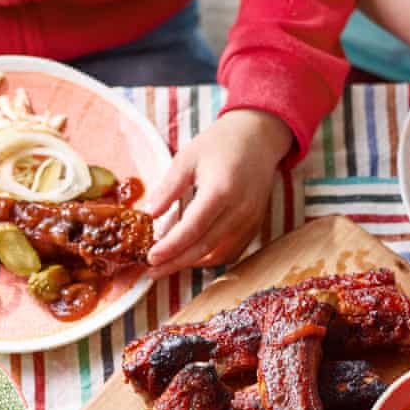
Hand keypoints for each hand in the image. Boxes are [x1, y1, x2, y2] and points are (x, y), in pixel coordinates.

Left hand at [146, 109, 292, 278]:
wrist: (258, 138)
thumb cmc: (220, 144)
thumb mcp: (187, 158)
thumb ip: (168, 187)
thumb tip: (150, 214)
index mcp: (221, 190)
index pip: (193, 228)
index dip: (171, 247)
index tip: (151, 258)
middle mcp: (239, 210)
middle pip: (204, 247)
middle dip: (176, 262)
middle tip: (152, 271)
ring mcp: (250, 221)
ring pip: (218, 255)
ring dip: (191, 263)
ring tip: (167, 264)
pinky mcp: (254, 227)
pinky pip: (230, 252)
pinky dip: (209, 259)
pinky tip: (190, 257)